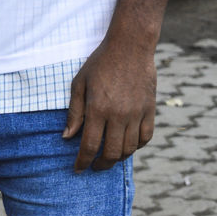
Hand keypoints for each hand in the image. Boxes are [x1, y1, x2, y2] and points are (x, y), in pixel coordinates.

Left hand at [63, 39, 155, 171]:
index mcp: (98, 109)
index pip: (89, 146)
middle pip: (111, 153)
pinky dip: (136, 146)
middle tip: (94, 165)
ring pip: (129, 149)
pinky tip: (128, 145)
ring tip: (109, 156)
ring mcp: (136, 113)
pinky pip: (145, 137)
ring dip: (118, 158)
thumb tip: (67, 137)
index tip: (79, 169)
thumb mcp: (80, 83)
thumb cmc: (100, 63)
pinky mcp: (149, 110)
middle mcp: (118, 115)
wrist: (130, 46)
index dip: (83, 162)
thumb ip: (74, 112)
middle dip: (101, 164)